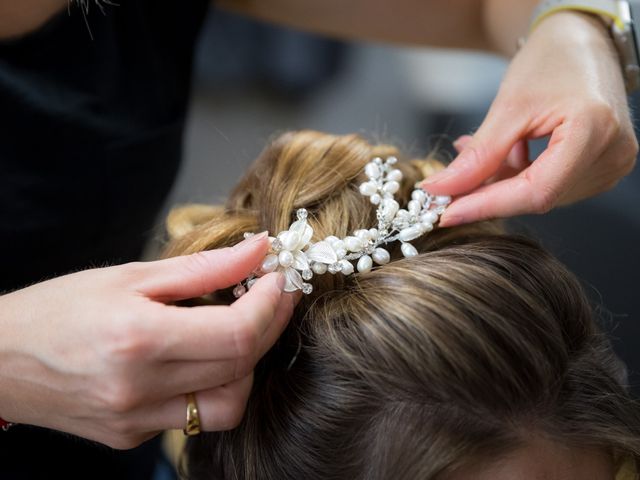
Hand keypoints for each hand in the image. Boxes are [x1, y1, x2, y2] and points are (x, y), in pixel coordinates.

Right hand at [0, 233, 292, 448]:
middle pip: (241, 367)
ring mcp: (137, 420)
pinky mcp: (133, 436)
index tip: (278, 278)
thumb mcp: (130, 275)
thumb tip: (258, 249)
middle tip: (271, 295)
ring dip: (246, 365)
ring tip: (235, 329)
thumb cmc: (58, 308)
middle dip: (270, 326)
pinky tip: (198, 357)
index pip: (238, 333)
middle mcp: (141, 389)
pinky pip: (195, 416)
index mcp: (140, 340)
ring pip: (228, 404)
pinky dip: (211, 385)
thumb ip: (203, 267)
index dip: (271, 305)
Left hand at [422, 11, 637, 226]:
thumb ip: (479, 155)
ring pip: (540, 194)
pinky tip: (501, 156)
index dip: (487, 206)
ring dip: (501, 183)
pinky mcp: (601, 167)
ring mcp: (610, 164)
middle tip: (447, 188)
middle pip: (537, 196)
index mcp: (593, 131)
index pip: (536, 191)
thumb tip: (442, 190)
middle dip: (488, 194)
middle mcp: (611, 155)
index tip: (446, 213)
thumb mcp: (508, 106)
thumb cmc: (551, 61)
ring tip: (476, 155)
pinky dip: (517, 176)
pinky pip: (550, 185)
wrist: (582, 42)